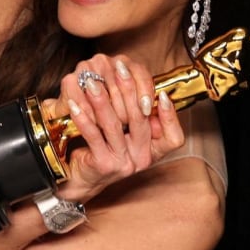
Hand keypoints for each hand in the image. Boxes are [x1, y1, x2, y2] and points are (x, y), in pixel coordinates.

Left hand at [43, 55, 183, 200]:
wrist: (83, 180)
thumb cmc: (105, 151)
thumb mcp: (129, 135)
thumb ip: (139, 117)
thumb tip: (142, 88)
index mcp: (153, 151)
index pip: (174, 137)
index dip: (170, 116)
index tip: (162, 95)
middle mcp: (141, 158)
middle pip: (140, 120)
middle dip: (129, 90)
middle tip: (120, 69)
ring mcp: (123, 163)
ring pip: (114, 125)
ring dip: (102, 100)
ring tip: (92, 82)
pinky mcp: (103, 165)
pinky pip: (93, 136)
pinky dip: (84, 118)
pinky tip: (75, 104)